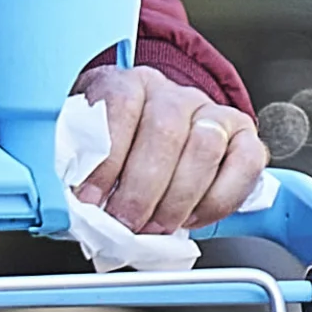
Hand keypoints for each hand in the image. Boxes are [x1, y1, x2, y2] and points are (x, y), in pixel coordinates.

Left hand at [71, 63, 266, 234]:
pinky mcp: (243, 136)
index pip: (119, 105)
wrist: (153, 139)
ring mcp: (212, 111)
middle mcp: (174, 92)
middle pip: (164, 131)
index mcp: (128, 84)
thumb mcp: (87, 148)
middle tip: (126, 223)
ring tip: (156, 227)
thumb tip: (68, 206)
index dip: (105, 158)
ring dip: (178, 198)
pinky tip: (192, 217)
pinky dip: (219, 199)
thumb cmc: (116, 149)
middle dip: (142, 188)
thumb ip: (80, 167)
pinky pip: (244, 164)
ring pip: (204, 147)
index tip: (89, 199)